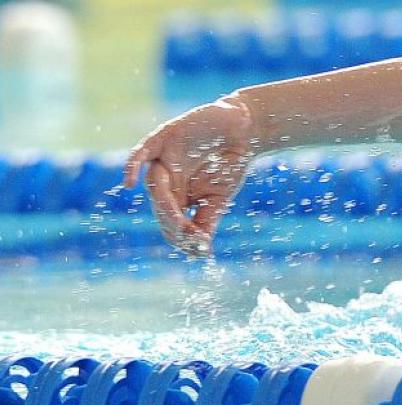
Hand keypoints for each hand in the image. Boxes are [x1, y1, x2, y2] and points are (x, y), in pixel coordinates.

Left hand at [123, 95, 254, 255]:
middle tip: (194, 237)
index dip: (183, 239)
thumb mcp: (220, 199)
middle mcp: (166, 181)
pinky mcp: (162, 138)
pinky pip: (140, 153)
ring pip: (154, 186)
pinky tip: (129, 184)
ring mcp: (162, 159)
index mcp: (177, 197)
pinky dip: (131, 167)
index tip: (202, 250)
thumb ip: (207, 222)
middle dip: (175, 225)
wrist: (245, 130)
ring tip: (180, 222)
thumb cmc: (231, 165)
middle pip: (161, 209)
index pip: (170, 224)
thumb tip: (200, 250)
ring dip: (165, 206)